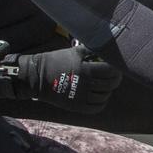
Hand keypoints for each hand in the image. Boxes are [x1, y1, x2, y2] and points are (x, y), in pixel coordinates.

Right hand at [0, 44, 118, 111]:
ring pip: (105, 96)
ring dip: (108, 90)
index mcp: (84, 69)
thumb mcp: (73, 52)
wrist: (36, 77)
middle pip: (110, 84)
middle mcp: (84, 84)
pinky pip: (96, 108)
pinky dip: (102, 102)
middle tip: (115, 76)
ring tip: (105, 85)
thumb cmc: (56, 61)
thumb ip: (91, 49)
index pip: (110, 70)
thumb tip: (107, 45)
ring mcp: (80, 97)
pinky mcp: (76, 106)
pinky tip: (99, 96)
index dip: (117, 68)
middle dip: (116, 79)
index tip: (117, 66)